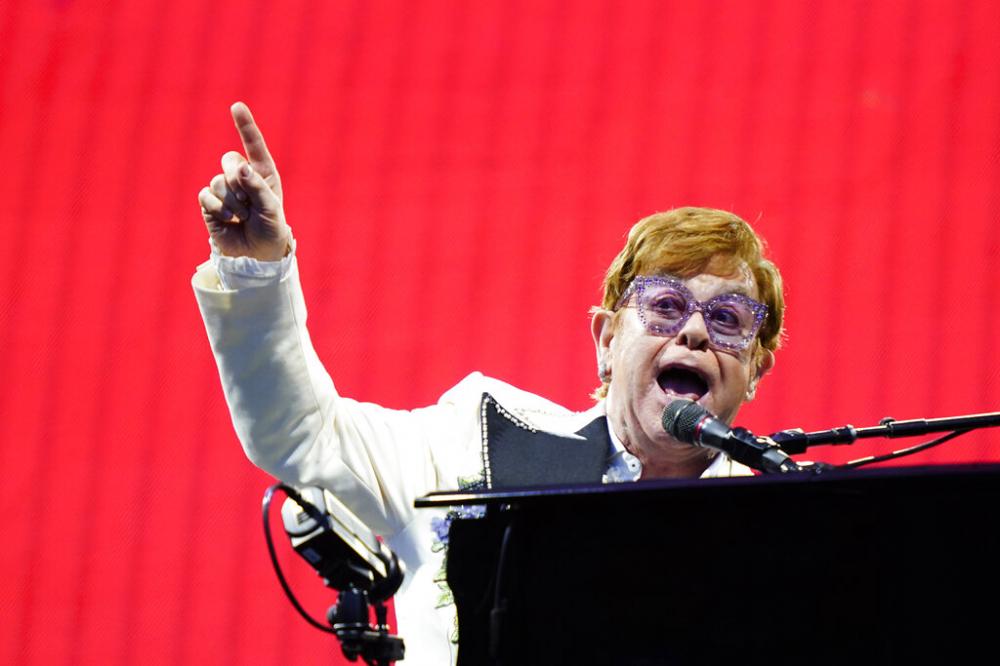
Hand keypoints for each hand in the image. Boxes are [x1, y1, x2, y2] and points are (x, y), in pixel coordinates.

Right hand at [198, 102, 289, 260]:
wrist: (255, 255)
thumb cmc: (270, 229)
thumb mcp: (271, 208)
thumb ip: (257, 186)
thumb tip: (240, 166)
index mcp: (262, 173)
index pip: (253, 145)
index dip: (244, 126)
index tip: (236, 106)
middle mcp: (242, 177)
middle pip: (229, 160)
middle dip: (238, 181)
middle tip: (250, 203)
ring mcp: (224, 189)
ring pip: (218, 180)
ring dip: (232, 201)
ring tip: (243, 216)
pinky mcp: (210, 203)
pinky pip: (207, 195)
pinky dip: (218, 208)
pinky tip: (229, 220)